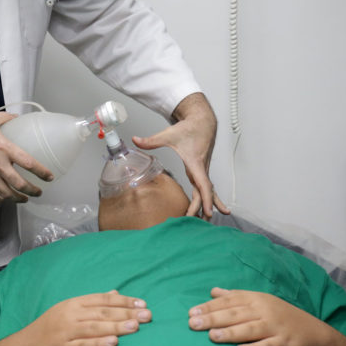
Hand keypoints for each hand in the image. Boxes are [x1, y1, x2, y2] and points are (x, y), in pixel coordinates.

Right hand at [0, 112, 53, 204]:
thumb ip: (6, 118)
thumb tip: (17, 117)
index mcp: (5, 148)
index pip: (29, 163)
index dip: (42, 172)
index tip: (49, 177)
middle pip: (20, 184)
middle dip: (32, 191)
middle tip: (38, 192)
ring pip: (6, 194)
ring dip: (17, 198)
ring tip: (23, 199)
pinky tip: (1, 200)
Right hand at [12, 291, 150, 345]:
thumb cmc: (49, 328)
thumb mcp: (69, 310)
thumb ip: (92, 303)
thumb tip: (115, 293)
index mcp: (74, 303)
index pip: (103, 299)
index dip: (124, 301)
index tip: (143, 303)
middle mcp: (70, 314)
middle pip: (102, 312)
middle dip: (126, 313)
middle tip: (147, 315)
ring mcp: (65, 331)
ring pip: (95, 327)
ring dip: (117, 326)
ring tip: (135, 327)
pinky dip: (98, 343)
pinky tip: (113, 343)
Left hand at [132, 93, 227, 218]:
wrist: (202, 122)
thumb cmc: (188, 129)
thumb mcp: (169, 134)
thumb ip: (151, 140)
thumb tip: (135, 140)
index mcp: (195, 162)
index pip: (203, 184)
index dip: (206, 198)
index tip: (207, 211)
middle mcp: (201, 169)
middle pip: (204, 193)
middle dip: (202, 208)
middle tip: (197, 223)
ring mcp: (202, 171)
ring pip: (207, 192)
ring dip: (208, 206)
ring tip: (206, 221)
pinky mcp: (200, 171)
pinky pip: (205, 188)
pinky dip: (209, 199)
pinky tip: (211, 209)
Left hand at [188, 287, 330, 345]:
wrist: (314, 332)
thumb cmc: (280, 316)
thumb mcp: (260, 301)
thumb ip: (236, 296)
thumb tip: (213, 290)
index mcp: (256, 299)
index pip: (229, 301)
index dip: (210, 307)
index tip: (191, 313)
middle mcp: (264, 310)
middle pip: (235, 314)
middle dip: (213, 318)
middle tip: (193, 324)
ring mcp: (274, 327)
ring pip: (249, 329)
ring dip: (230, 332)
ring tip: (212, 337)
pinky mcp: (285, 343)